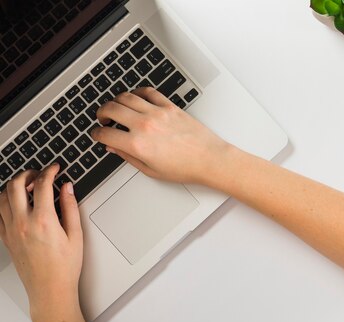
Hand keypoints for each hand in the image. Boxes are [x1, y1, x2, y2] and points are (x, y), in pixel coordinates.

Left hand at [0, 165, 82, 312]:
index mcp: (44, 220)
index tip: (55, 168)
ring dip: (13, 187)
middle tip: (38, 174)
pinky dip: (4, 203)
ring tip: (26, 187)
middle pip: (16, 186)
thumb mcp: (76, 235)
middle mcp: (23, 223)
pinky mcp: (6, 239)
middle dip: (27, 174)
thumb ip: (70, 207)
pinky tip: (14, 204)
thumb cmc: (65, 267)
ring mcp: (11, 231)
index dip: (49, 171)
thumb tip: (67, 189)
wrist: (50, 289)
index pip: (42, 185)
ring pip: (2, 198)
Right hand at [92, 87, 237, 188]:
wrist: (209, 159)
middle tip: (102, 119)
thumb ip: (128, 157)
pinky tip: (135, 98)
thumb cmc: (185, 168)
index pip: (106, 133)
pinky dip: (137, 92)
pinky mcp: (170, 107)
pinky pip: (148, 92)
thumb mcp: (151, 170)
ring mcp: (158, 113)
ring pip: (126, 97)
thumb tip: (114, 147)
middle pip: (111, 109)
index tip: (97, 134)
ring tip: (116, 108)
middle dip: (101, 113)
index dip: (96, 134)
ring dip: (116, 101)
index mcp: (138, 145)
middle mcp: (145, 126)